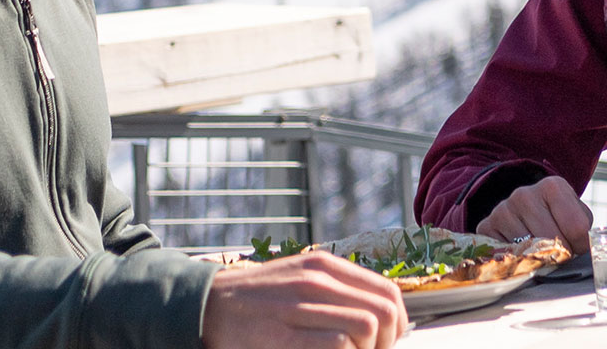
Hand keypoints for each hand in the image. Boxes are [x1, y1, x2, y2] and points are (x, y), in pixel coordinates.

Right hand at [202, 249, 406, 348]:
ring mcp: (300, 305)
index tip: (388, 340)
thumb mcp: (299, 278)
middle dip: (387, 341)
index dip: (398, 322)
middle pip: (384, 311)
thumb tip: (378, 311)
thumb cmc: (258, 298)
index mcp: (324, 265)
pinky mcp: (285, 334)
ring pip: (366, 327)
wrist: (208, 306)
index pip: (387, 291)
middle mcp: (316, 280)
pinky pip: (337, 345)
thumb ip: (335, 288)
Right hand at [474, 175, 594, 251]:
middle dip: (560, 255)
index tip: (576, 245)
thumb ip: (584, 231)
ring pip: (530, 251)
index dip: (581, 245)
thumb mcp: (576, 216)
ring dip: (539, 260)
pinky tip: (522, 254)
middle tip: (558, 253)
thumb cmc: (555, 218)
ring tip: (539, 252)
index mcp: (552, 186)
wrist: (522, 213)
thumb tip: (587, 255)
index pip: (577, 228)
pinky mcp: (486, 228)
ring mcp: (502, 211)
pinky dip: (518, 261)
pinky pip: (508, 256)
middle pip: (553, 241)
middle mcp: (524, 194)